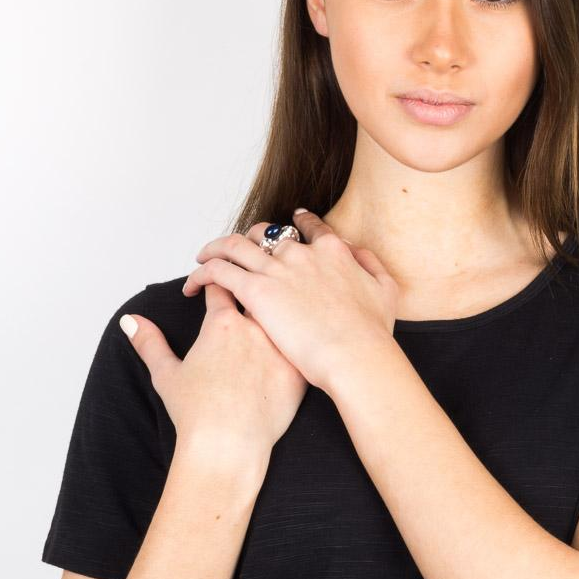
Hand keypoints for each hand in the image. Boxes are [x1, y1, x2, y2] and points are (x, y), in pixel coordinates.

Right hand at [120, 280, 307, 464]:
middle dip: (252, 288)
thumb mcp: (165, 374)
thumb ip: (149, 342)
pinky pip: (302, 344)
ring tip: (279, 311)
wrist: (227, 448)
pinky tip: (297, 342)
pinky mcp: (298, 369)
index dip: (215, 281)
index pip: (221, 284)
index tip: (213, 286)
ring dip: (279, 310)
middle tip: (250, 290)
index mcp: (222, 324)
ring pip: (285, 314)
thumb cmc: (195, 414)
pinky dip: (298, 340)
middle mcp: (254, 328)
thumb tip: (129, 320)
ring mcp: (280, 347)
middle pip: (258, 292)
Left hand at [181, 210, 398, 392]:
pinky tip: (194, 284)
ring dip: (216, 248)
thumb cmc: (371, 334)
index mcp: (332, 251)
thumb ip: (372, 266)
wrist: (356, 355)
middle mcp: (301, 253)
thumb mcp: (385, 291)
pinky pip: (218, 272)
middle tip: (240, 250)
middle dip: (251, 238)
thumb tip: (358, 254)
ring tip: (203, 257)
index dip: (297, 223)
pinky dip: (202, 273)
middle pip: (267, 233)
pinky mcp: (256, 290)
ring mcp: (277, 269)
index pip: (309, 227)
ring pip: (234, 245)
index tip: (290, 224)